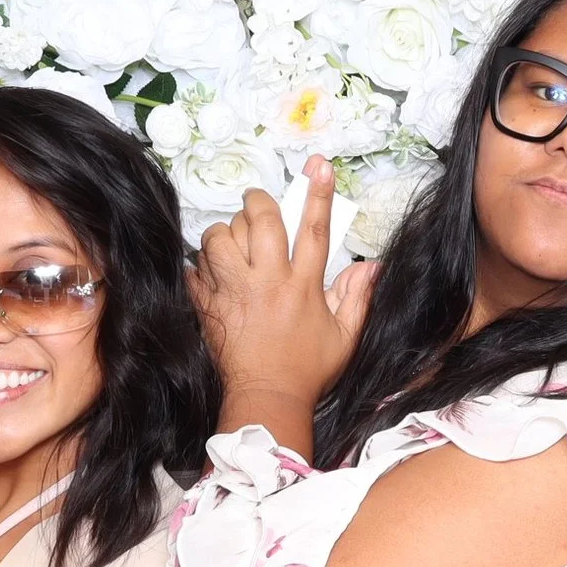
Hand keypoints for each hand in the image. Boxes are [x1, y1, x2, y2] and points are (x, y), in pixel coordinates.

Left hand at [192, 157, 373, 411]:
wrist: (266, 399)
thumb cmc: (307, 371)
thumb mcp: (344, 337)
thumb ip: (357, 297)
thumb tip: (371, 265)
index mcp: (303, 287)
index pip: (314, 230)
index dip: (318, 194)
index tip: (318, 167)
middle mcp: (268, 283)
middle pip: (262, 221)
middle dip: (259, 202)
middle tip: (258, 204)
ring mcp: (235, 294)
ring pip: (221, 239)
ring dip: (226, 231)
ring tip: (232, 240)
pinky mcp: (209, 307)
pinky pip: (195, 271)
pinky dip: (200, 264)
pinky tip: (210, 270)